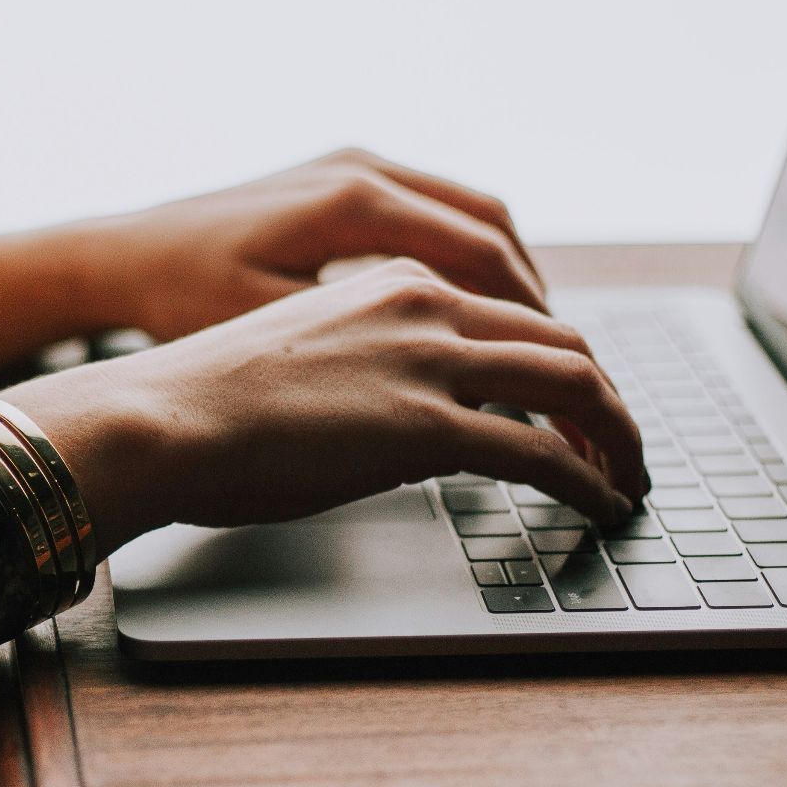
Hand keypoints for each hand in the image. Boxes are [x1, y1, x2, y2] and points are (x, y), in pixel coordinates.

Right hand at [2, 259, 645, 552]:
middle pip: (561, 340)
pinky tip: (601, 505)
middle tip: (622, 444)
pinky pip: (544, 453)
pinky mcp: (428, 426)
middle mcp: (424, 304)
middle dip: (607, 399)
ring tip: (628, 478)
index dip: (559, 360)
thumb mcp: (299, 358)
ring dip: (617, 436)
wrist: (158, 417)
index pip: (510, 312)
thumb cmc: (201, 401)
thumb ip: (365, 370)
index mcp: (391, 281)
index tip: (573, 403)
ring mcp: (430, 361)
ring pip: (574, 384)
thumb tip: (393, 423)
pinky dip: (589, 480)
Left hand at [72, 148, 546, 341]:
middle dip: (537, 303)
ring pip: (470, 215)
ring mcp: (351, 166)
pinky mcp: (338, 178)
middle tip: (568, 367)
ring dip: (509, 277)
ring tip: (534, 344)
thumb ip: (366, 355)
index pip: (483, 258)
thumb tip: (458, 398)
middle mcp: (363, 171)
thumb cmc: (180, 302)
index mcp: (354, 204)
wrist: (120, 257)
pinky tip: (471, 311)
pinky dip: (467, 258)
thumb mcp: (275, 339)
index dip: (531, 323)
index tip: (561, 375)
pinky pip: (432, 211)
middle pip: (492, 229)